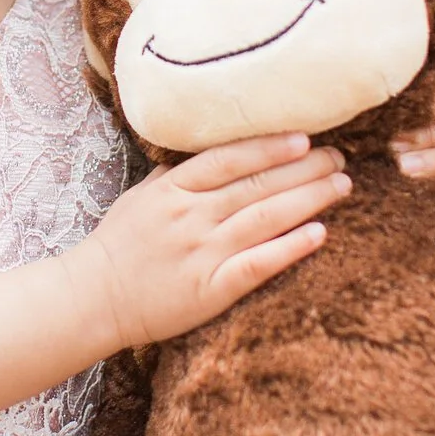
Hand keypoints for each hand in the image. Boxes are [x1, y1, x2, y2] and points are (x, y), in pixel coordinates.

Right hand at [79, 134, 347, 350]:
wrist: (93, 299)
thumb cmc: (119, 244)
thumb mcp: (141, 196)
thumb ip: (177, 173)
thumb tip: (213, 151)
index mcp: (173, 189)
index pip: (229, 159)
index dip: (269, 146)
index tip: (305, 136)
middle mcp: (190, 216)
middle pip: (257, 185)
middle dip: (304, 169)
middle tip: (339, 158)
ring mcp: (202, 253)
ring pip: (265, 218)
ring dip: (309, 200)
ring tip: (341, 186)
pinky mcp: (211, 290)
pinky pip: (258, 265)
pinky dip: (290, 248)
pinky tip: (319, 234)